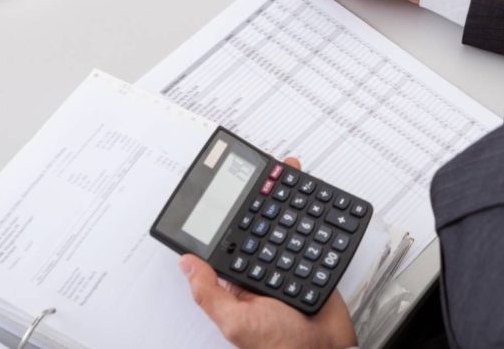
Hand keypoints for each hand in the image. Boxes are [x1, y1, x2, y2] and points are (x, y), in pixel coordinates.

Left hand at [179, 157, 357, 348]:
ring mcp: (290, 266)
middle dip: (266, 199)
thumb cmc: (280, 347)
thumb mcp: (236, 322)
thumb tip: (187, 264)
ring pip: (289, 227)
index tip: (234, 190)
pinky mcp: (315, 267)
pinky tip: (316, 204)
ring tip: (292, 176)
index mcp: (241, 282)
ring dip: (292, 202)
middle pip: (263, 226)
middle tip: (269, 172)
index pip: (233, 240)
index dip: (233, 214)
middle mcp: (264, 270)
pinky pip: (314, 238)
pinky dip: (316, 220)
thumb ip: (210, 294)